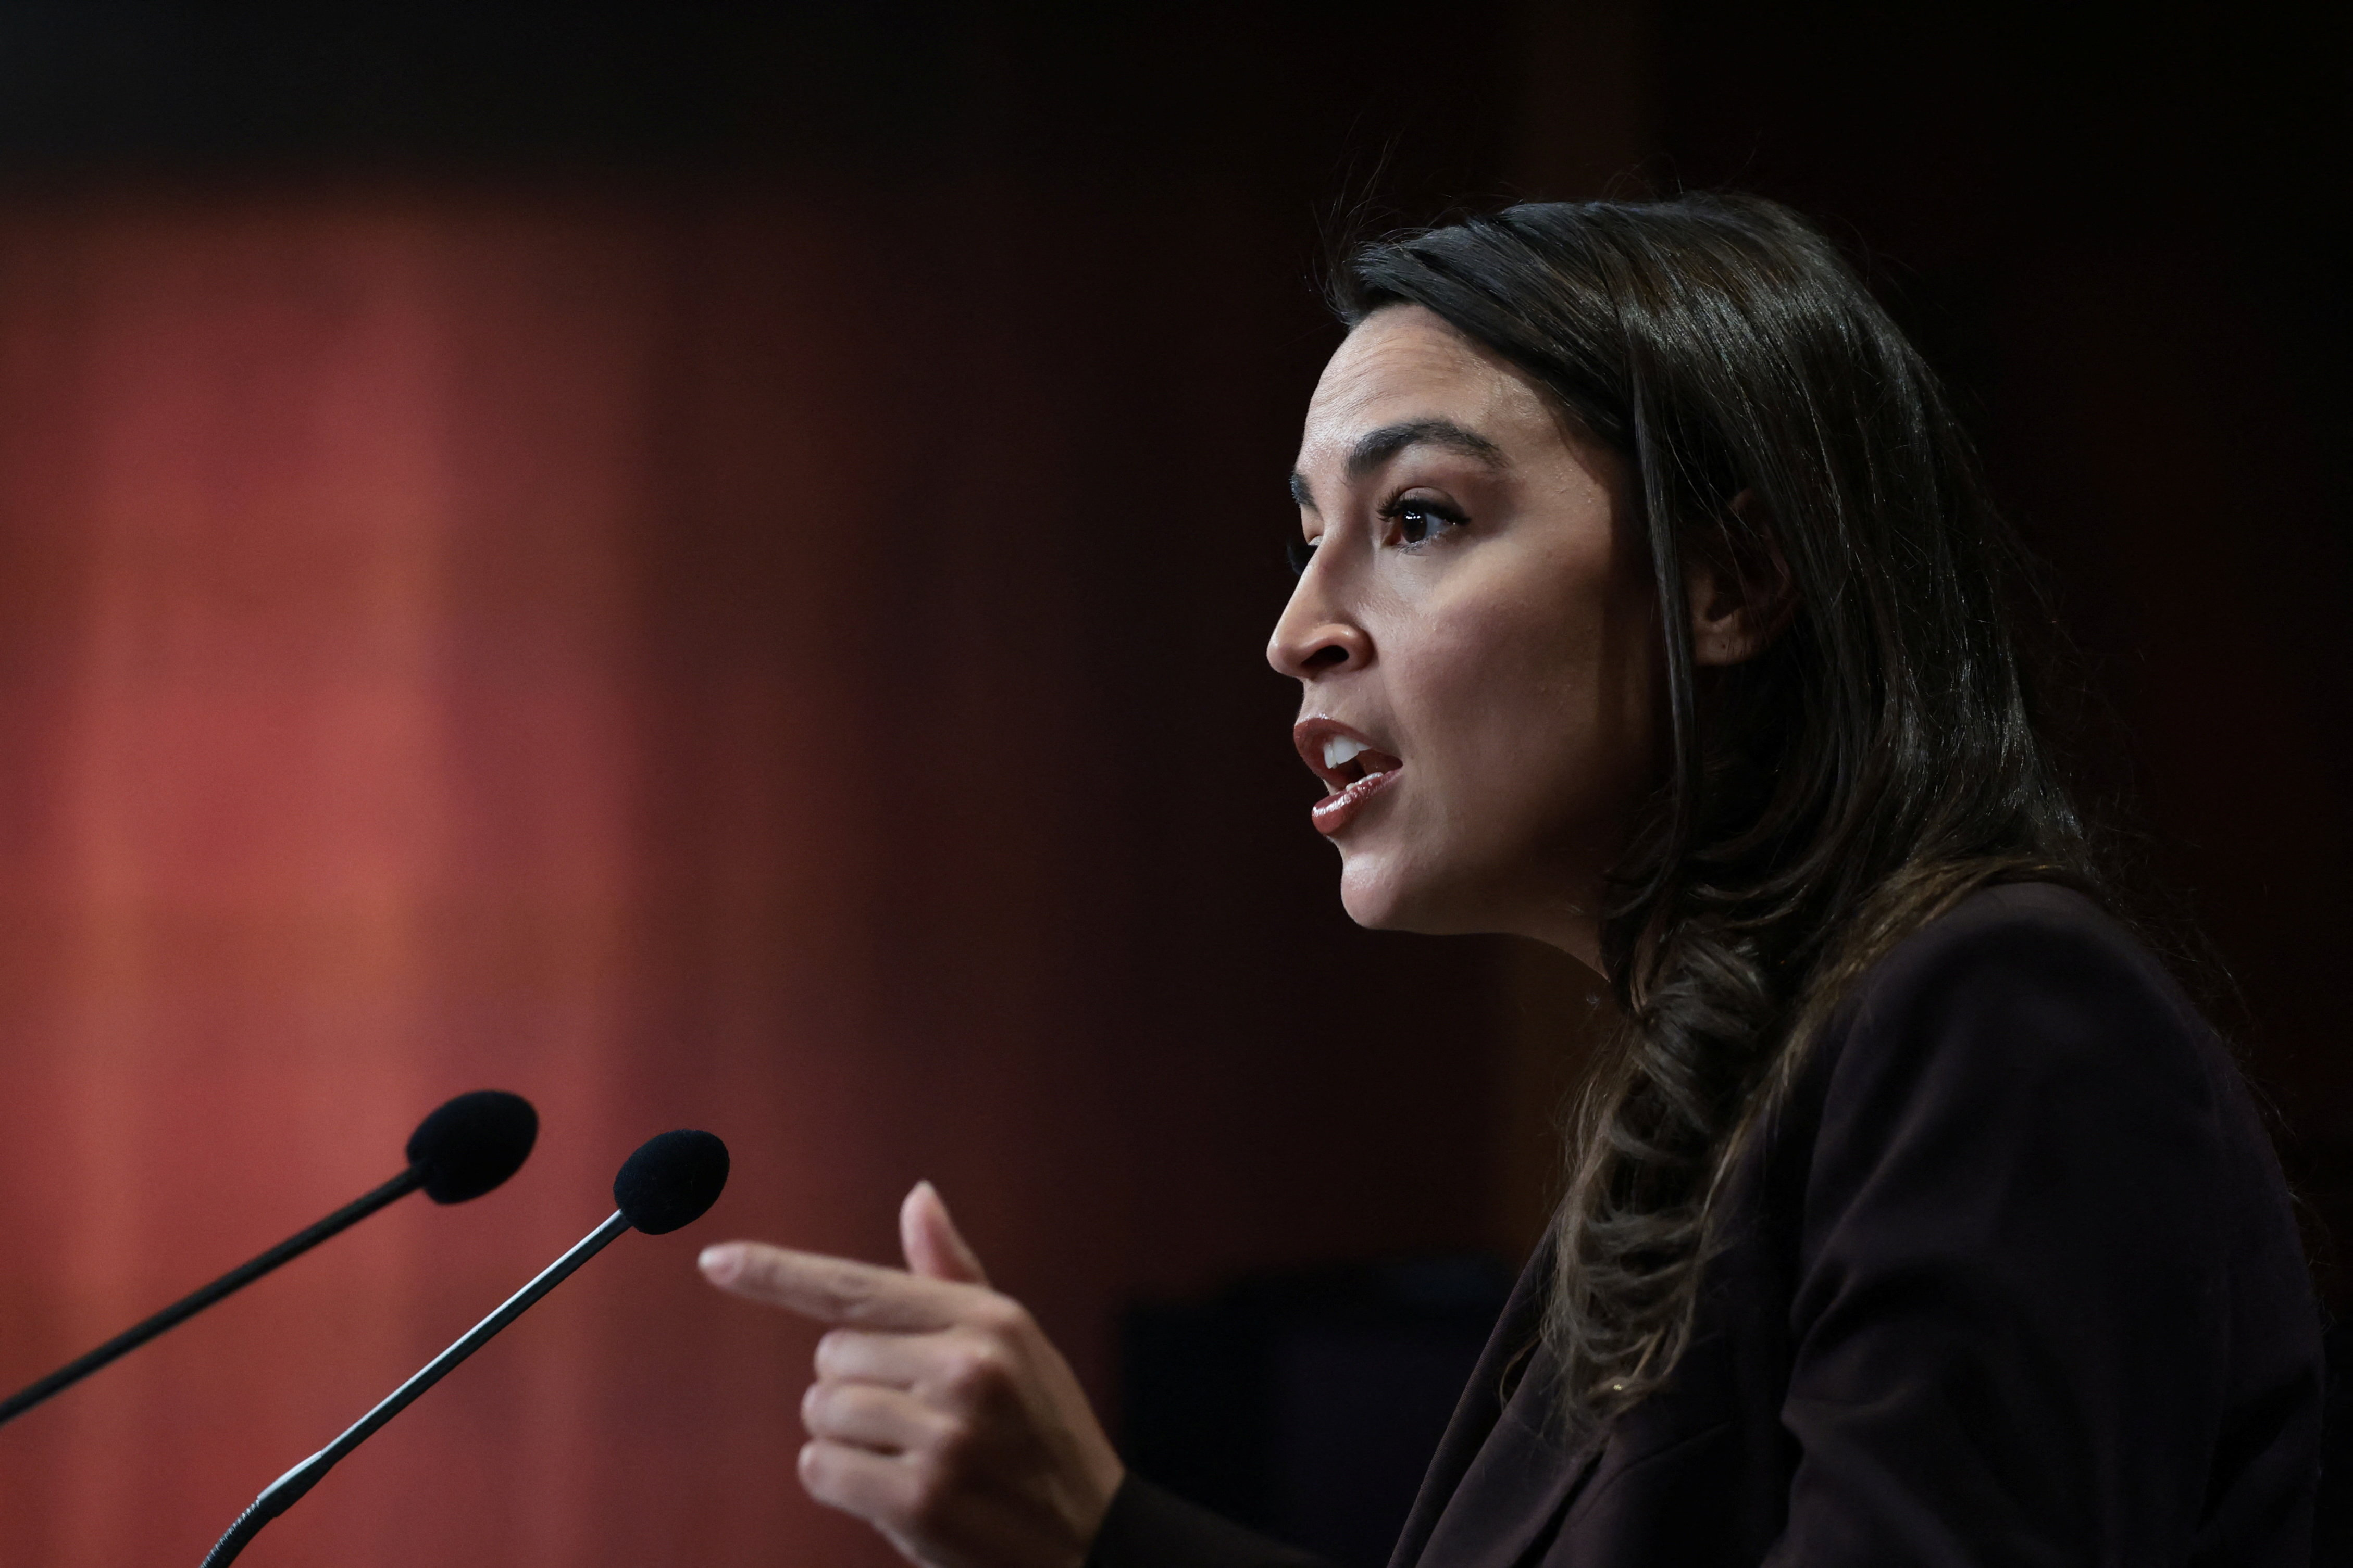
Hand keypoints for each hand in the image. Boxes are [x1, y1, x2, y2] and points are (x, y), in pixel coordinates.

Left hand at [697, 1182, 1125, 1567]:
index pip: (857, 1287)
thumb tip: (918, 1196)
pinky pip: (820, 1469)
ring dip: (849, 1439)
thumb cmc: (1041, 1435)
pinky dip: (842, 1483)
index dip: (778, 1273)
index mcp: (989, 1320)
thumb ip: (953, 1275)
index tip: (715, 1260)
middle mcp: (967, 1368)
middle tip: (918, 1420)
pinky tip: (898, 1493)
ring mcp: (944, 1437)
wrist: (1094, 1542)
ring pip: (822, 1414)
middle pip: (829, 1357)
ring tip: (918, 1457)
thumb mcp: (1016, 1346)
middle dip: (855, 1387)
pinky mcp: (919, 1501)